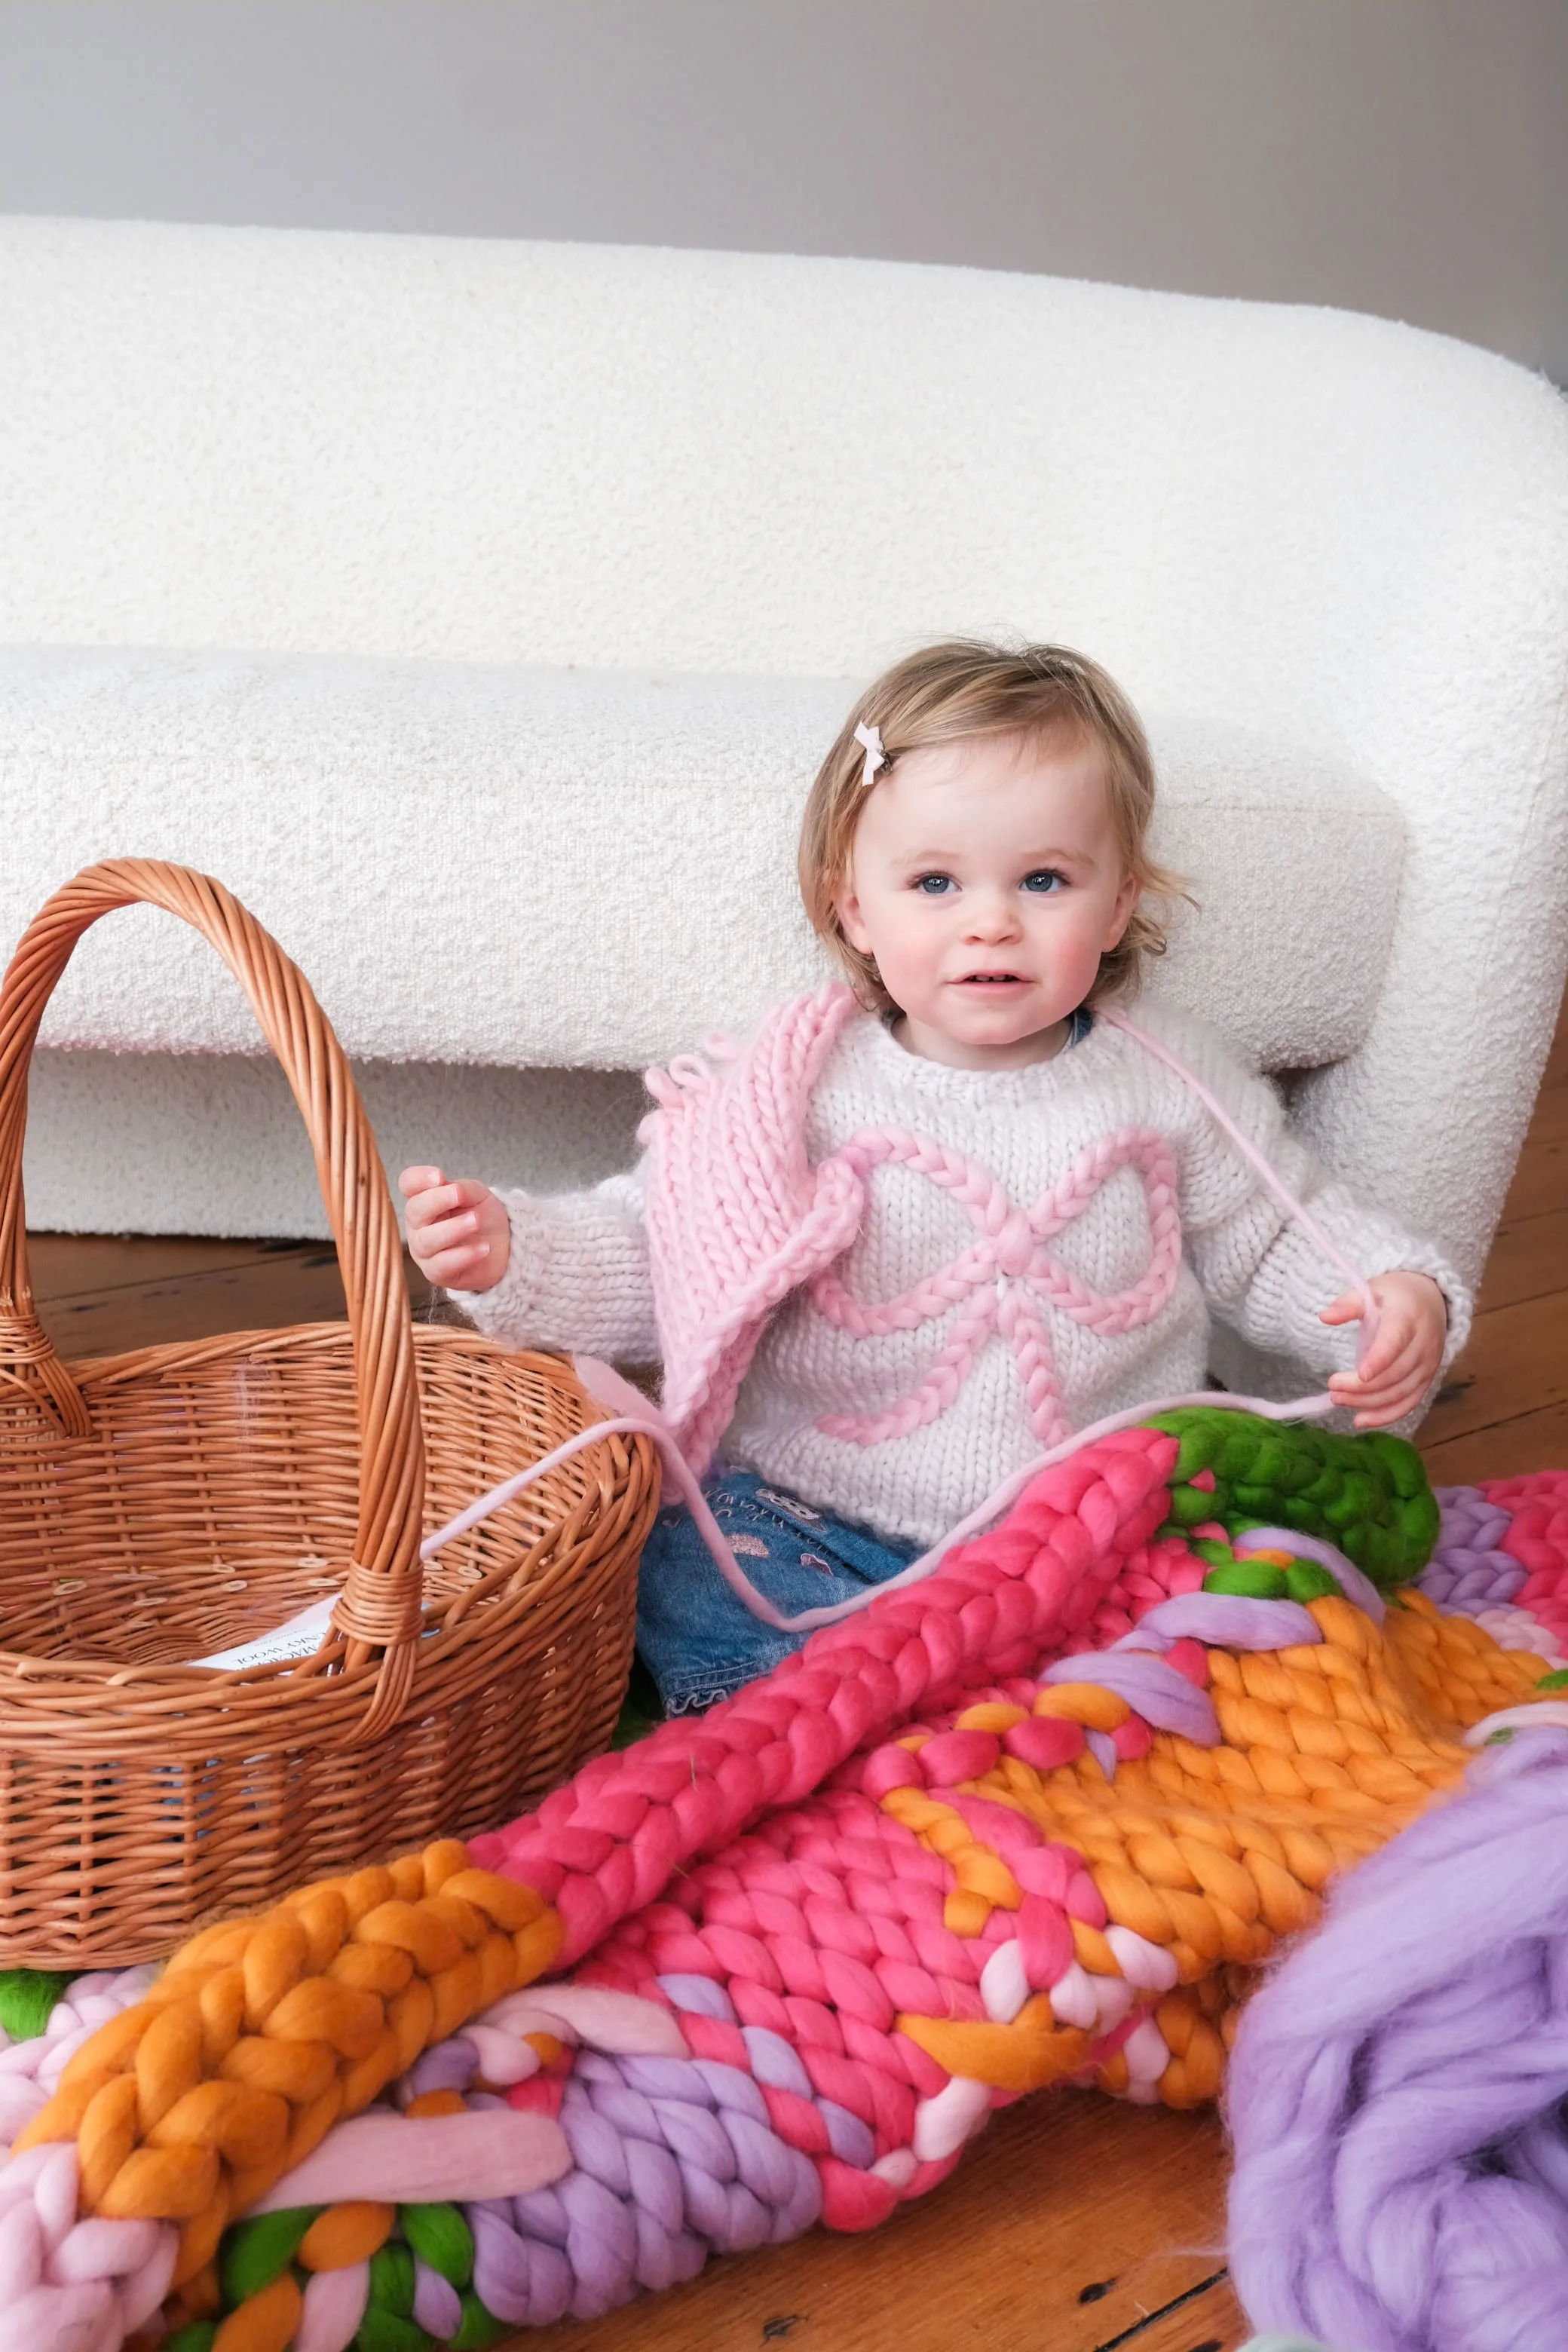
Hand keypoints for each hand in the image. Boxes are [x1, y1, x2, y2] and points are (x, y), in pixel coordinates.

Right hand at [399, 1166, 510, 1292]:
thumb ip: (462, 1189)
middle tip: (460, 1194)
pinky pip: (441, 1265)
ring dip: (453, 1228)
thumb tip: (451, 1188)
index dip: (419, 1179)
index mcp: (424, 1199)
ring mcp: (424, 1250)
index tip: (439, 1176)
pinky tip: (482, 1248)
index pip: (408, 1184)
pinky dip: (463, 1256)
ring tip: (476, 1221)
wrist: (503, 1245)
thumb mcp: (477, 1195)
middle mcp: (418, 1224)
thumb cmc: (482, 1216)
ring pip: (426, 1240)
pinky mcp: (436, 1272)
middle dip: (437, 1200)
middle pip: (414, 1211)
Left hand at [1320, 1270, 1446, 1428]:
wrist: (1431, 1300)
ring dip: (1369, 1403)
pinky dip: (1387, 1416)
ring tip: (1338, 1400)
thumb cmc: (1394, 1296)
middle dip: (1362, 1387)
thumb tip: (1325, 1317)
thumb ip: (1348, 1304)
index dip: (1379, 1359)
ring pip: (1401, 1393)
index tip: (1360, 1374)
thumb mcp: (1370, 1291)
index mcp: (1407, 1319)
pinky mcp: (1427, 1379)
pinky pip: (1409, 1403)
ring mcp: (1428, 1365)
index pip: (1395, 1342)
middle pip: (1394, 1374)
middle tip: (1332, 1388)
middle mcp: (1423, 1345)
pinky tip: (1362, 1420)